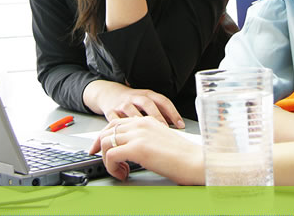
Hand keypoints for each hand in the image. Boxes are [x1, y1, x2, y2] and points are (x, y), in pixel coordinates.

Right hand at [82, 80, 184, 127]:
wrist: (109, 94)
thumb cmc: (132, 102)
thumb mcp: (146, 101)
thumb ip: (159, 112)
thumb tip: (177, 126)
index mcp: (147, 94)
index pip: (162, 100)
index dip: (172, 112)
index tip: (180, 125)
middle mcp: (135, 97)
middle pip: (148, 104)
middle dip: (158, 116)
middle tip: (165, 129)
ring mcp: (122, 104)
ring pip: (131, 111)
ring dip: (139, 124)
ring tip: (146, 136)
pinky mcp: (110, 112)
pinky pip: (115, 121)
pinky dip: (121, 130)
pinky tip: (127, 139)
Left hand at [89, 116, 204, 183]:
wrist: (196, 161)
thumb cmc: (183, 156)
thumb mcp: (161, 140)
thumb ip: (146, 139)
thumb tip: (133, 150)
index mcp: (146, 120)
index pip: (116, 123)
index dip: (104, 136)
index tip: (99, 147)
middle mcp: (140, 124)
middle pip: (107, 130)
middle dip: (98, 145)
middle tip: (97, 158)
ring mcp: (138, 134)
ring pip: (106, 142)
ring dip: (107, 159)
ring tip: (119, 170)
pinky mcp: (138, 148)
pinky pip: (111, 155)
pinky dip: (111, 166)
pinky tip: (122, 174)